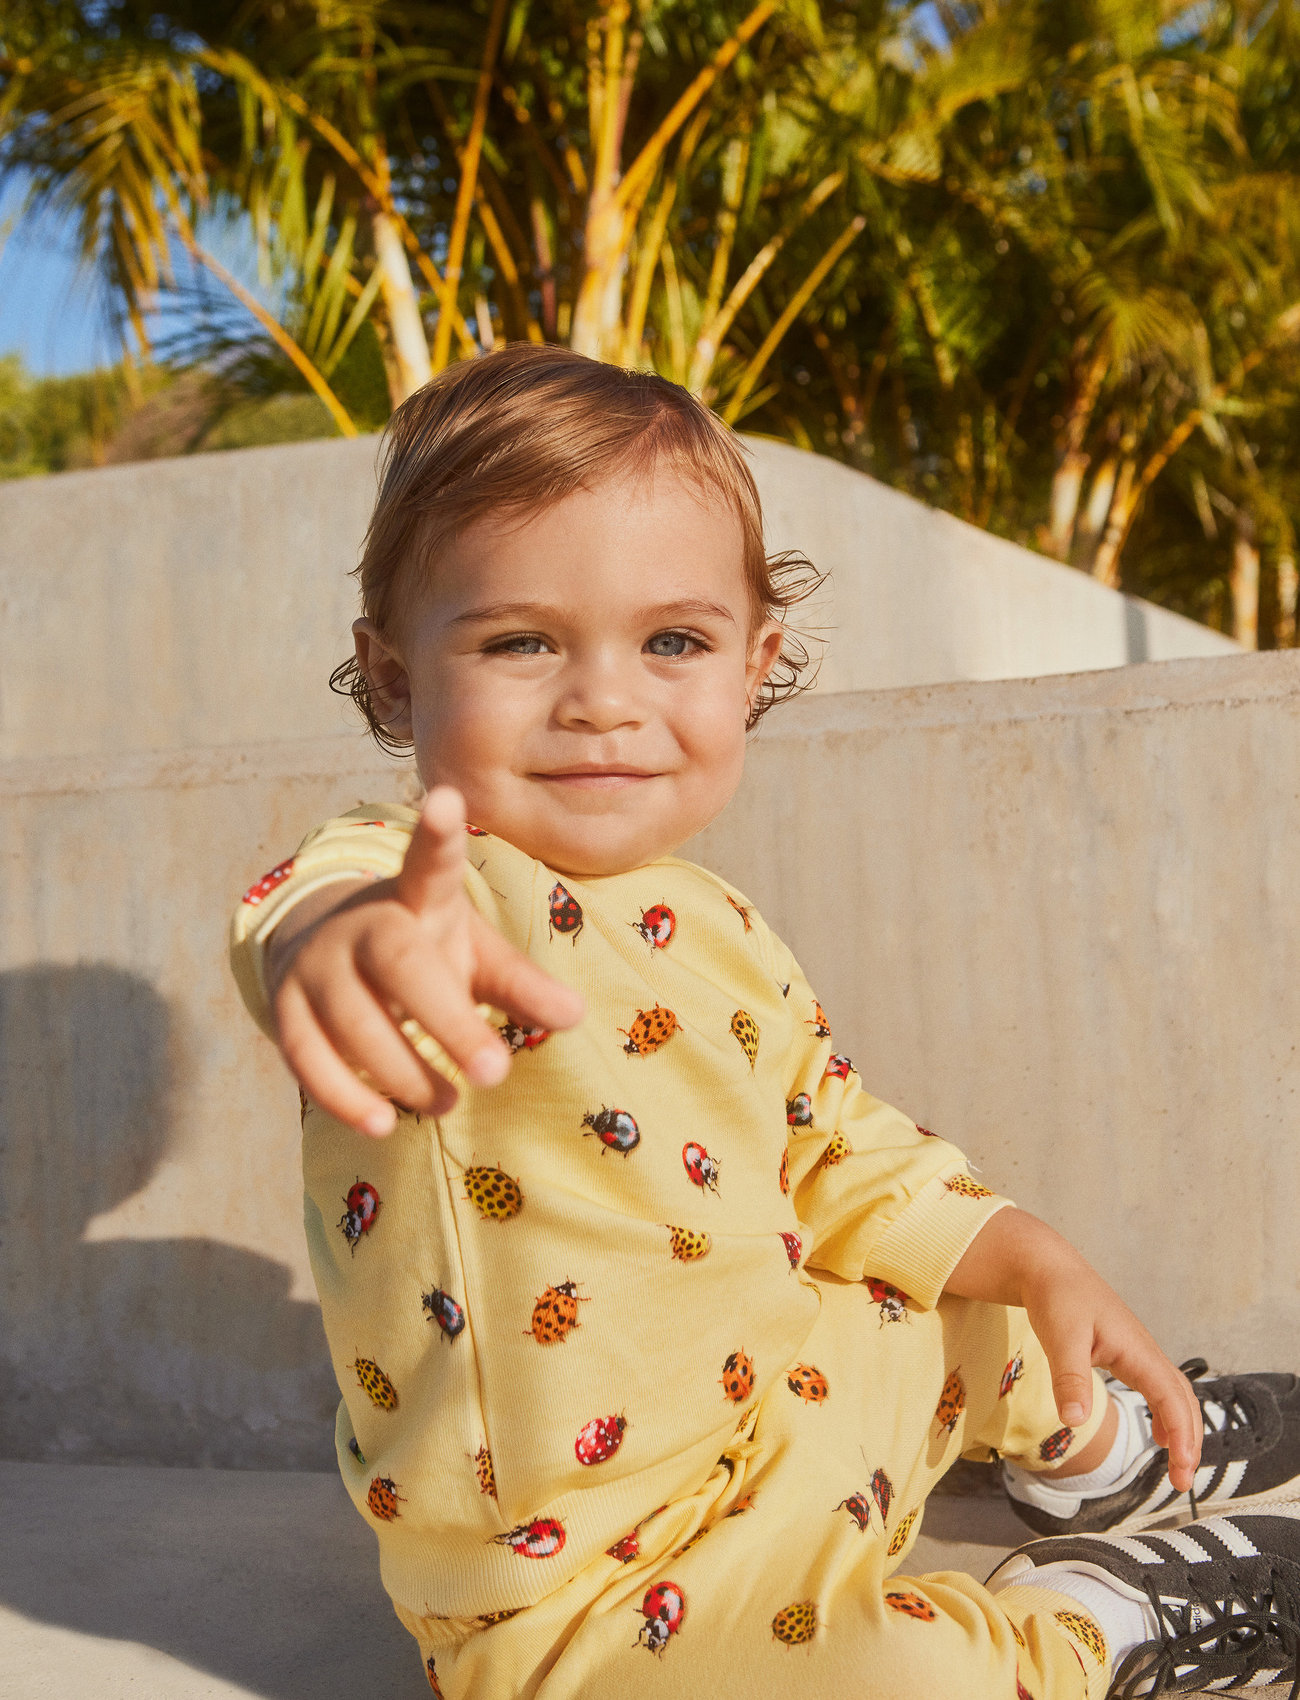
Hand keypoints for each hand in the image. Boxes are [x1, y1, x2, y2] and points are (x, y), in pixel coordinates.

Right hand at [266, 786, 583, 1135]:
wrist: (324, 950)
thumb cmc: (422, 952)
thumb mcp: (474, 956)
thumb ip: (519, 984)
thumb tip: (576, 1015)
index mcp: (420, 897)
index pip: (431, 863)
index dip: (437, 834)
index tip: (446, 798)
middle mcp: (364, 923)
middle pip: (401, 964)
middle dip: (448, 1022)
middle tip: (495, 1071)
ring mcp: (318, 962)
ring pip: (354, 1019)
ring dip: (404, 1070)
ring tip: (449, 1101)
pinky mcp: (285, 1006)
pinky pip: (306, 1055)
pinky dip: (343, 1094)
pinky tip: (382, 1122)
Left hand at [946, 1209, 1202, 1491]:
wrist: (1047, 1268)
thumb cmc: (1055, 1298)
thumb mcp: (1059, 1338)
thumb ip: (1069, 1378)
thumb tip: (1074, 1422)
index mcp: (1136, 1349)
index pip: (1171, 1398)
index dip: (1183, 1434)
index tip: (1184, 1470)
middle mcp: (1145, 1351)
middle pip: (1183, 1399)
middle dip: (1190, 1441)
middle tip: (1183, 1483)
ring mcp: (1138, 1351)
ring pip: (1175, 1394)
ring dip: (1182, 1429)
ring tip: (1178, 1467)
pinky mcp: (1126, 1353)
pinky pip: (1159, 1388)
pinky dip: (1167, 1414)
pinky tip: (1159, 1434)